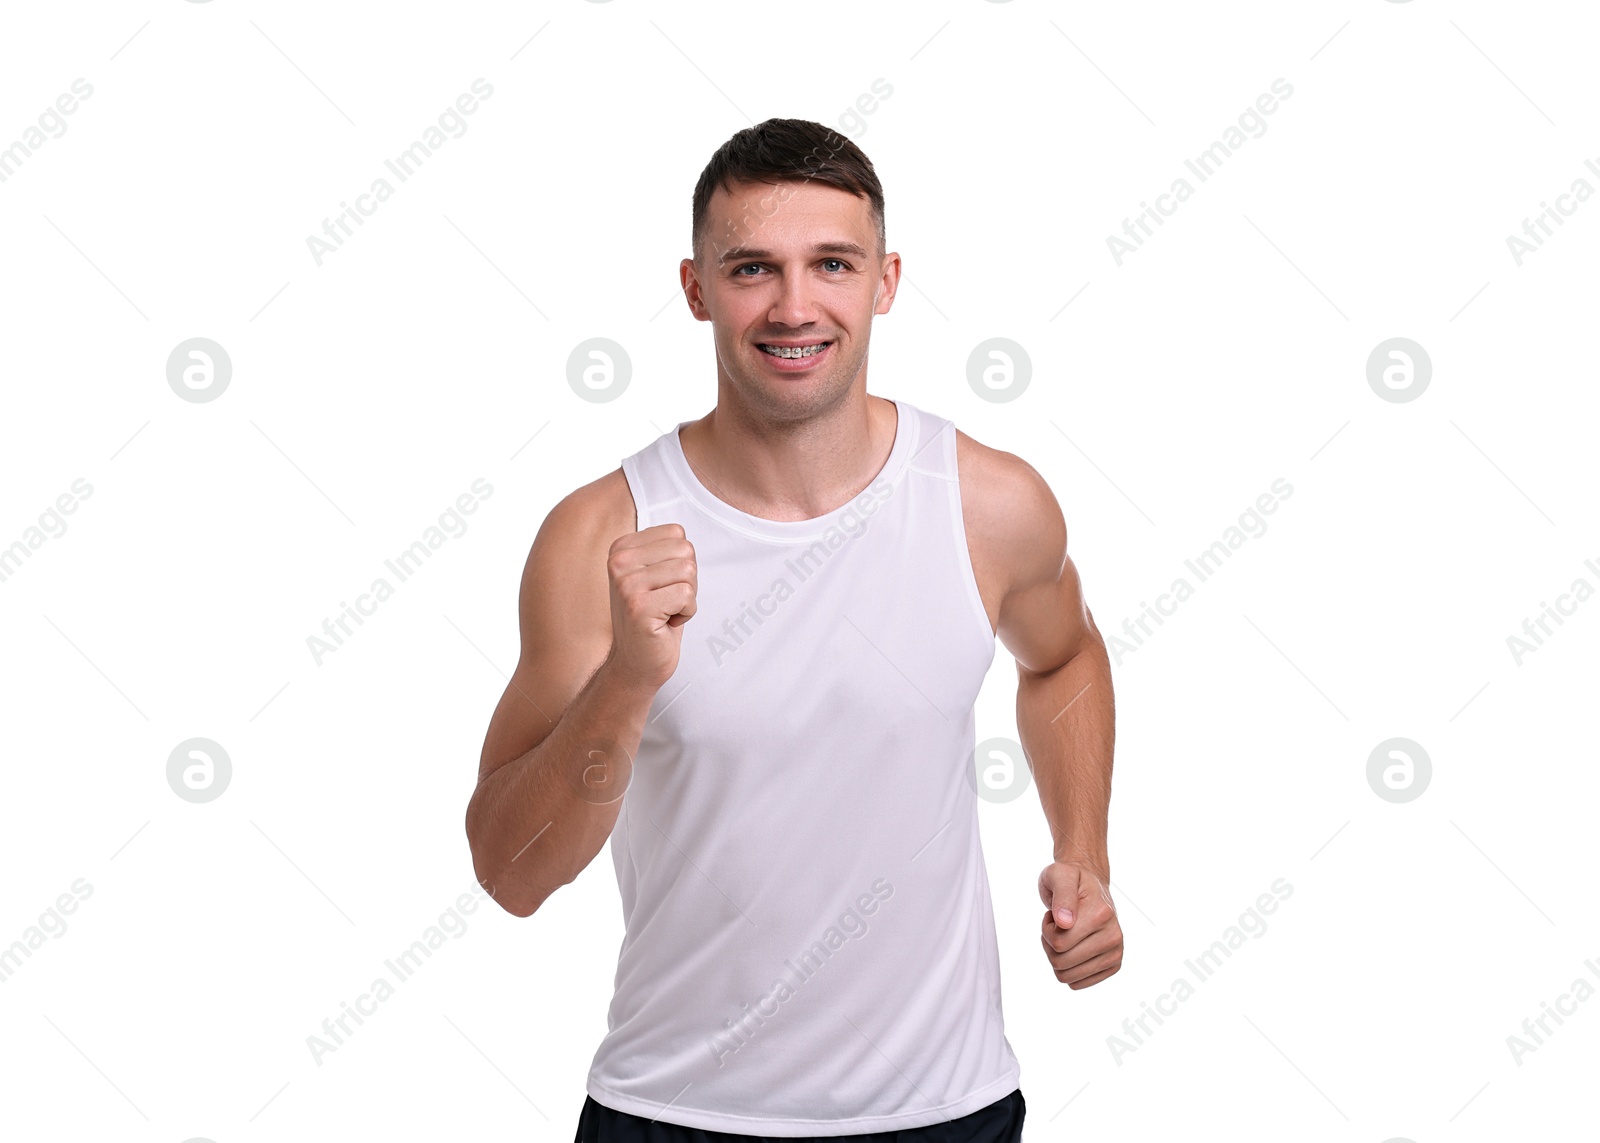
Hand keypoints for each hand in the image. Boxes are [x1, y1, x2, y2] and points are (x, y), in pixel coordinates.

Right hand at [604, 523, 697, 690]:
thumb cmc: (653, 618)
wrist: (635, 663)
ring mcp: (626, 584)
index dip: (681, 562)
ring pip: (688, 571)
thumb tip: (682, 533)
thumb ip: (665, 549)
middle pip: (686, 550)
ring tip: (665, 612)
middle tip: (666, 601)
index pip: (677, 533)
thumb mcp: (653, 574)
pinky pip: (687, 594)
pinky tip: (665, 624)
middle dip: (687, 579)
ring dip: (687, 597)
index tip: (662, 585)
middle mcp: (619, 562)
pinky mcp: (639, 606)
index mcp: (621, 547)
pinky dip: (687, 612)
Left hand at [1038, 860, 1122, 988]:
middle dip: (1049, 944)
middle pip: (1061, 962)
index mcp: (1101, 914)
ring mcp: (1115, 952)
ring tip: (1065, 934)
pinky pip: (1077, 983)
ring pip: (1067, 976)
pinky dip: (1068, 968)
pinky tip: (1074, 947)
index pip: (1059, 943)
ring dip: (1057, 956)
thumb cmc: (1071, 880)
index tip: (1053, 914)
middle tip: (1057, 925)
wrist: (1090, 885)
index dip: (1046, 930)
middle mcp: (1114, 936)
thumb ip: (1062, 895)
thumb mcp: (1060, 876)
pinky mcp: (1112, 965)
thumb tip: (1065, 922)